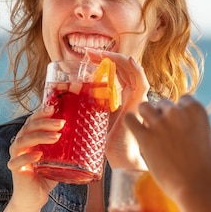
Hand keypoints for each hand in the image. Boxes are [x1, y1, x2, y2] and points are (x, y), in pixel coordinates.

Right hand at [7, 106, 61, 209]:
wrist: (35, 197)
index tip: (54, 107)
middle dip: (45, 123)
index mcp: (29, 137)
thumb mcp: (59, 158)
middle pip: (28, 127)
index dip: (41, 113)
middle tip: (61, 123)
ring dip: (39, 136)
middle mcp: (20, 144)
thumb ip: (68, 147)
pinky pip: (17, 161)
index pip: (33, 120)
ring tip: (56, 136)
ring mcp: (16, 156)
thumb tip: (93, 135)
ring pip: (22, 141)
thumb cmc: (48, 174)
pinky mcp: (15, 170)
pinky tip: (38, 155)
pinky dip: (27, 156)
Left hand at [85, 49, 149, 169]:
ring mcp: (137, 98)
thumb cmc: (107, 142)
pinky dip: (137, 70)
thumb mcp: (95, 117)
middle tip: (88, 52)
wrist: (119, 159)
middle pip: (122, 68)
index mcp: (122, 97)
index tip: (86, 57)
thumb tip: (68, 98)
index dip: (102, 61)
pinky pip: (142, 82)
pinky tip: (129, 60)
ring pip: (131, 70)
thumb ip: (90, 105)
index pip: (115, 72)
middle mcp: (131, 95)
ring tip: (100, 53)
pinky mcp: (139, 104)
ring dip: (116, 58)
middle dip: (105, 56)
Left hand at [123, 95, 210, 203]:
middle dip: (163, 116)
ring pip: (145, 107)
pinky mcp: (145, 137)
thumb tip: (181, 122)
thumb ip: (193, 126)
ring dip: (146, 116)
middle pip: (163, 104)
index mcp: (195, 110)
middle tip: (165, 134)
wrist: (198, 187)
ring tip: (149, 131)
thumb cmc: (206, 168)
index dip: (179, 111)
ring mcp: (160, 123)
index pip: (183, 99)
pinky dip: (131, 121)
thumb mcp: (207, 138)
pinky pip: (130, 119)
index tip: (178, 122)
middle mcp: (177, 112)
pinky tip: (134, 128)